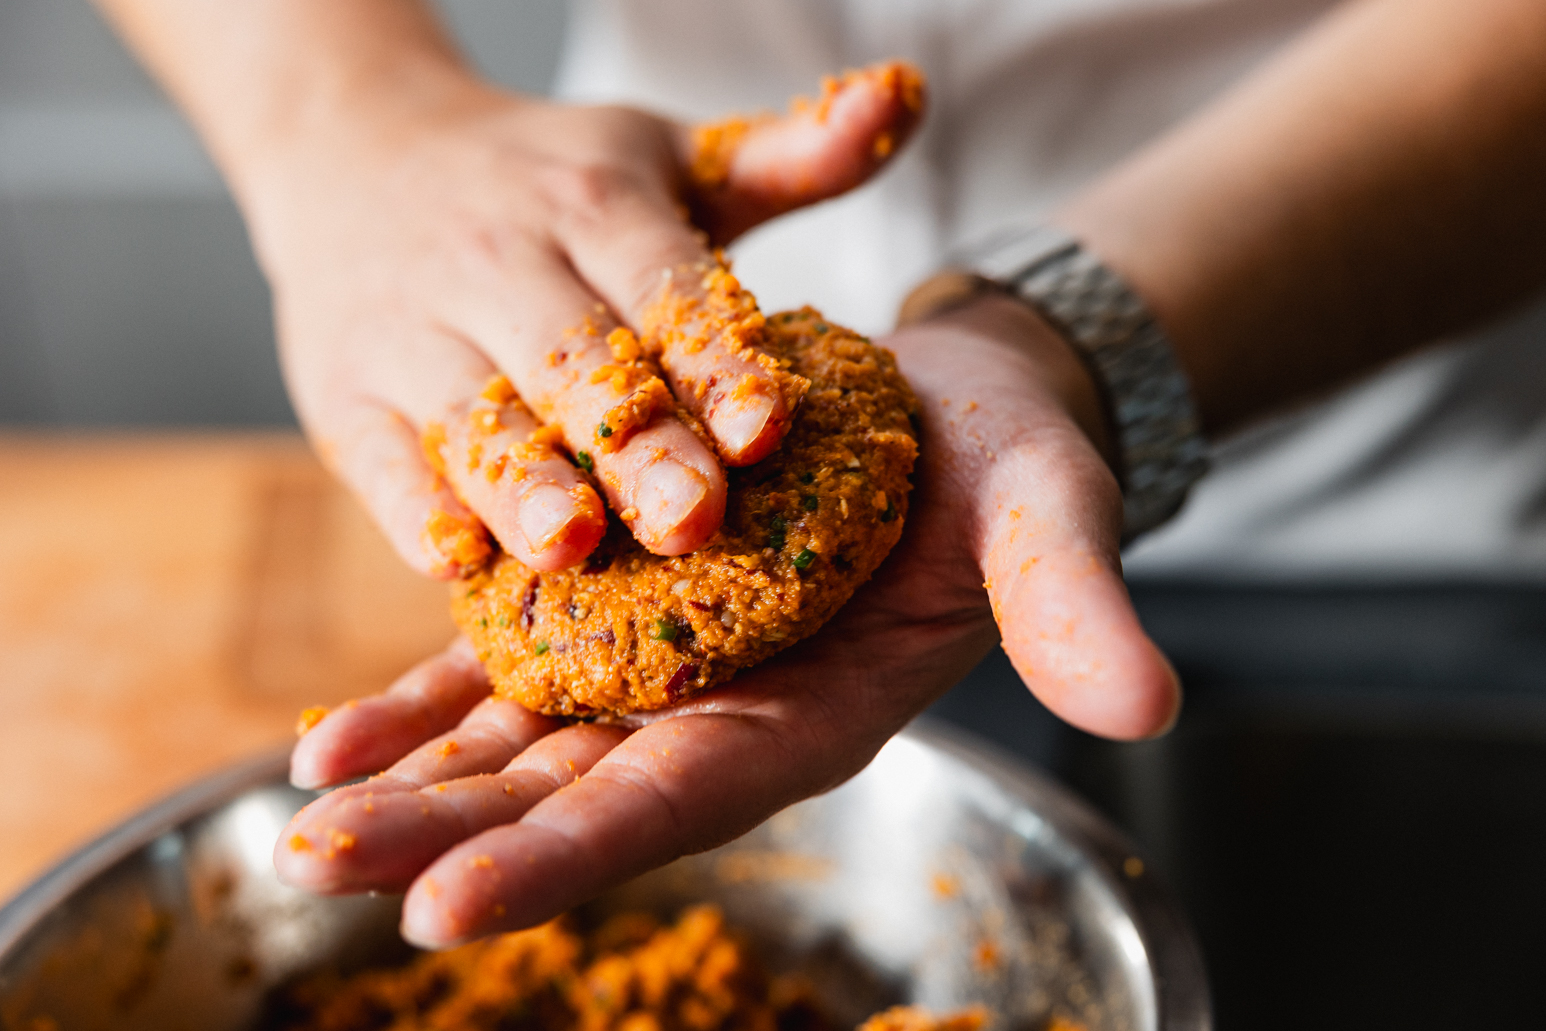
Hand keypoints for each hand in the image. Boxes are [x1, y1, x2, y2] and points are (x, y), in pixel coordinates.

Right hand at [246, 64, 922, 574]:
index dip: (717, 359)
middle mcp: (500, 261)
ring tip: (571, 546)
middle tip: (694, 520)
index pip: (665, 286)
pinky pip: (375, 456)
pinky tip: (452, 560)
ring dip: (519, 482)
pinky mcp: (343, 391)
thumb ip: (791, 154)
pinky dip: (410, 505)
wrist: (354, 149)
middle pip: (576, 362)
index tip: (768, 429)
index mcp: (594, 204)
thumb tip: (903, 99)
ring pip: (471, 412)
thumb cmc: (544, 179)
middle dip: (636, 444)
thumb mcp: (669, 156)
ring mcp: (411, 329)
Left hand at [274, 292, 1179, 945]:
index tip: (444, 905)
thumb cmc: (1011, 465)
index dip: (570, 855)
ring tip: (298, 812)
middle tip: (311, 868)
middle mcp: (724, 709)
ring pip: (524, 741)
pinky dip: (429, 696)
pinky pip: (511, 663)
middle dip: (448, 834)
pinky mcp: (627, 602)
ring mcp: (668, 664)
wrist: (959, 402)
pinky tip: (337, 732)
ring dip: (417, 776)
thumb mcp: (1049, 519)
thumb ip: (1074, 608)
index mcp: (815, 717)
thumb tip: (1143, 702)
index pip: (682, 802)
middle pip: (573, 791)